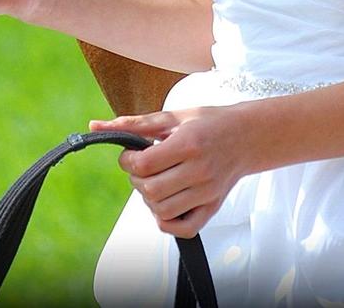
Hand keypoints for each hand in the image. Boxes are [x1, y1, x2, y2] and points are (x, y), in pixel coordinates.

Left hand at [89, 105, 248, 236]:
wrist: (247, 136)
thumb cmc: (210, 122)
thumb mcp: (173, 116)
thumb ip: (133, 123)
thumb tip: (96, 126)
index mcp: (188, 144)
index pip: (144, 165)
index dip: (127, 161)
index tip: (130, 154)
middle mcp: (199, 170)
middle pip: (150, 190)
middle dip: (136, 179)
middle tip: (142, 167)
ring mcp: (207, 193)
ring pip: (162, 211)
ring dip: (149, 199)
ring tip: (155, 181)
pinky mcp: (212, 208)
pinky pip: (182, 228)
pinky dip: (166, 220)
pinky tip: (166, 200)